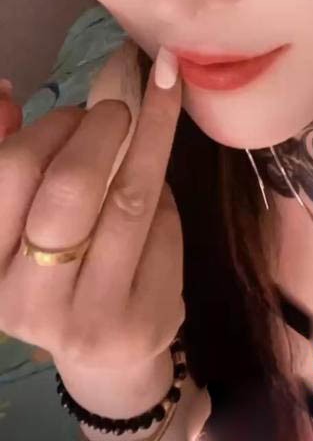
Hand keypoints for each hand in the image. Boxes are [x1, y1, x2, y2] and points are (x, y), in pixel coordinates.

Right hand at [0, 54, 183, 379]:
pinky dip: (165, 193)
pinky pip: (161, 229)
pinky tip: (160, 183)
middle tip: (117, 110)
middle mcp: (24, 299)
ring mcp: (86, 317)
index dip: (51, 126)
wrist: (107, 353)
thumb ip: (11, 160)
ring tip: (146, 115)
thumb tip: (5, 91)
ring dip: (145, 141)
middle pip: (70, 188)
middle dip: (101, 129)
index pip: (11, 171)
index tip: (78, 111)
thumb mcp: (23, 221)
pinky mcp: (140, 321)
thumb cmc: (59, 269)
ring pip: (128, 201)